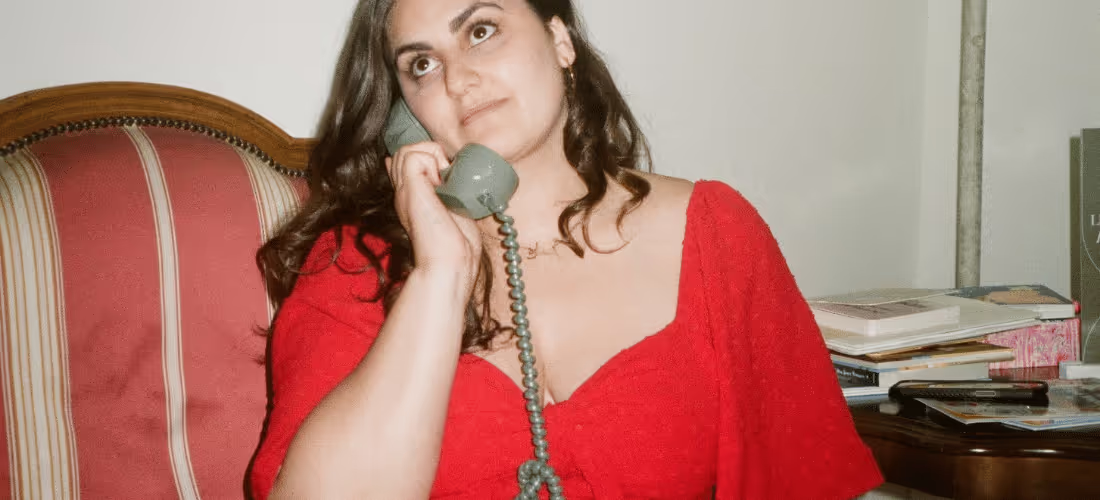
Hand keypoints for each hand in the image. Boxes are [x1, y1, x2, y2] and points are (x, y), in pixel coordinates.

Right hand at [386, 142, 481, 290]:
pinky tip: (441, 185)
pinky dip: (432, 161)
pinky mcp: (409, 187)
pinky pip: (414, 153)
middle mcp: (404, 191)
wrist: (452, 261)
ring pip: (407, 148)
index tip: (446, 178)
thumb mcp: (454, 205)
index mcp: (413, 196)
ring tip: (443, 184)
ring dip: (432, 157)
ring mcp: (404, 189)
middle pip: (406, 151)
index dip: (427, 160)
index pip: (406, 161)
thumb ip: (446, 187)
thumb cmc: (459, 243)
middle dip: (431, 156)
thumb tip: (443, 166)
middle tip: (447, 182)